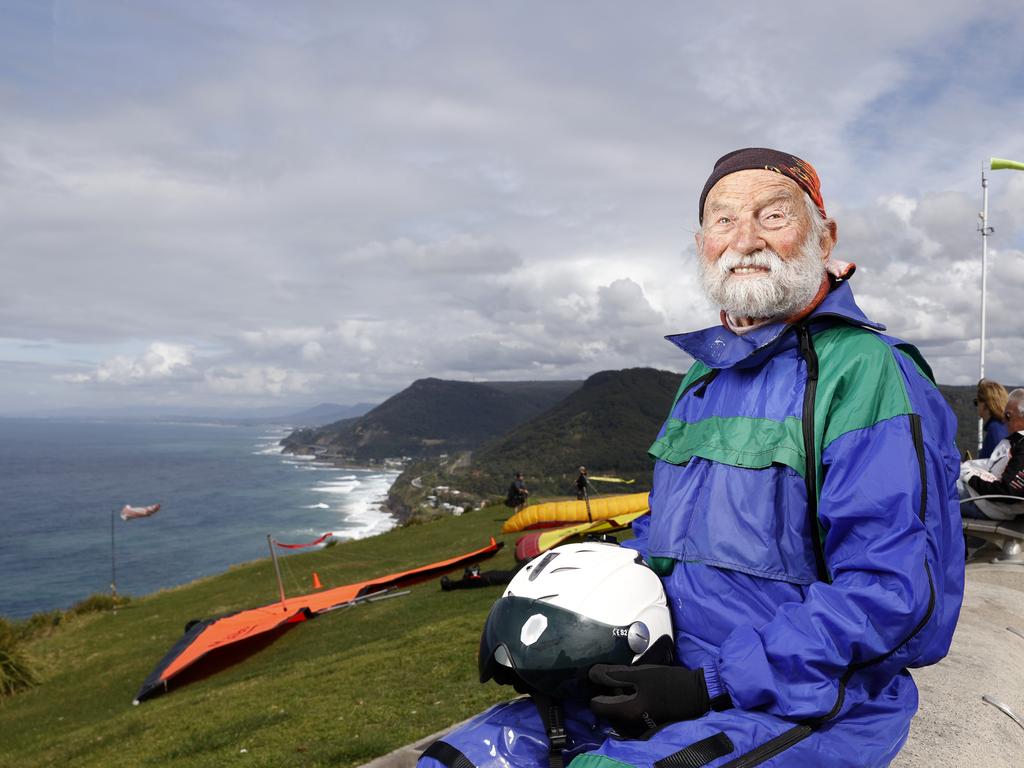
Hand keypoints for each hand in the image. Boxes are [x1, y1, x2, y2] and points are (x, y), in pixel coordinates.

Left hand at [588, 664, 713, 736]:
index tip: (597, 677)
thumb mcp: (641, 675)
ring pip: (618, 707)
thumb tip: (593, 674)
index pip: (597, 707)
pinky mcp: (647, 717)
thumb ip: (615, 675)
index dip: (594, 690)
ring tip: (623, 677)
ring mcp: (640, 721)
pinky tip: (633, 684)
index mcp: (627, 712)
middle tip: (611, 674)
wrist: (697, 693)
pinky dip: (627, 697)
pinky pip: (629, 708)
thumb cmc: (669, 683)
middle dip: (606, 691)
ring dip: (617, 693)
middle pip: (607, 708)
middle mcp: (631, 722)